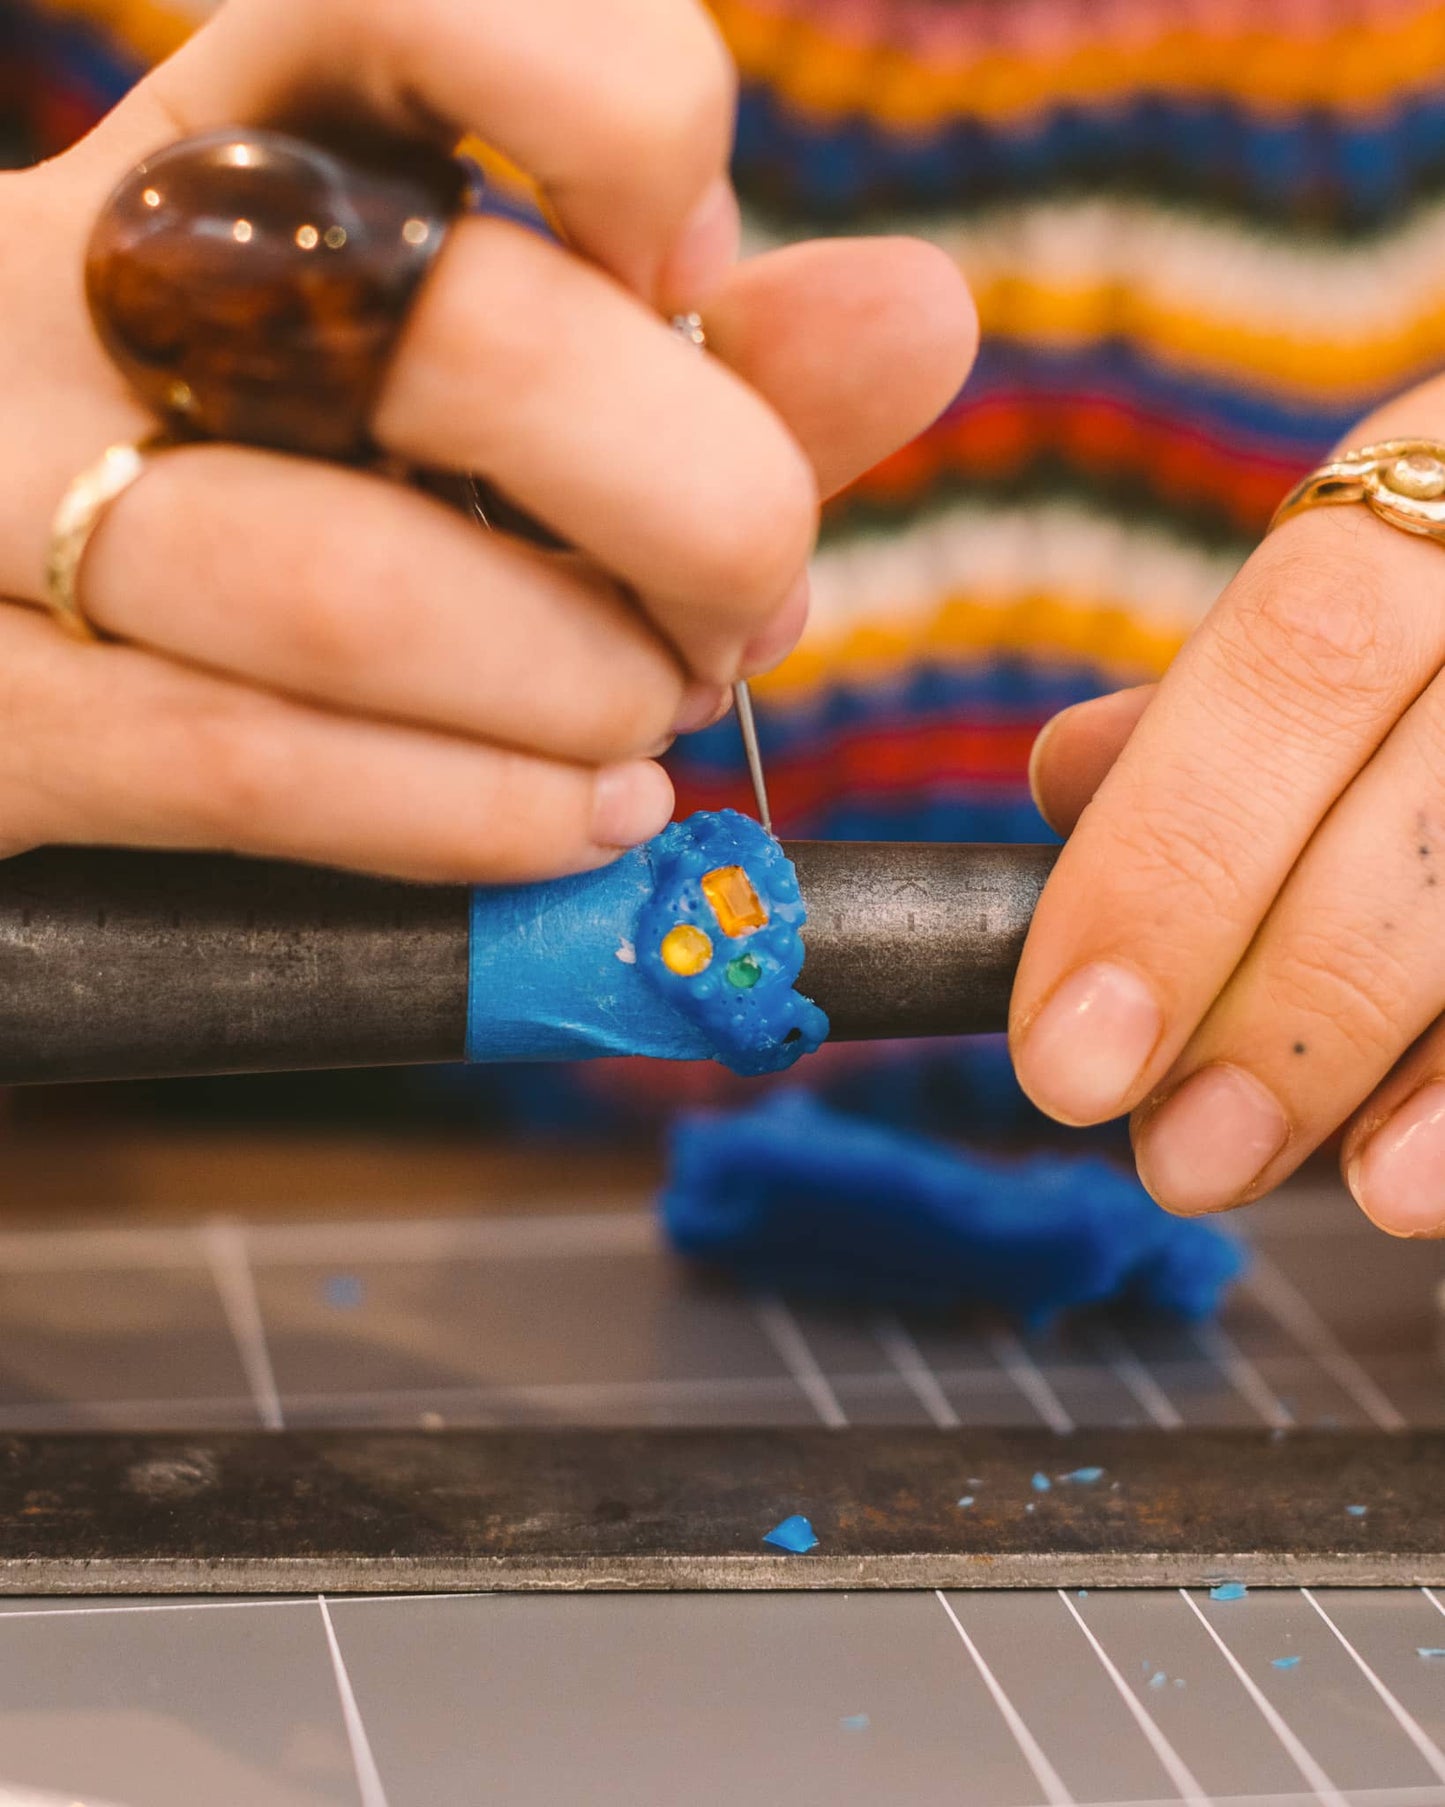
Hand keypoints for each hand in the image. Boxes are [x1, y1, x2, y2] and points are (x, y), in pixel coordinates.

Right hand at [0, 0, 975, 881]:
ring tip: (649, 719)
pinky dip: (483, 812)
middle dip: (702, 502)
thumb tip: (919, 313)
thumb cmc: (275, 495)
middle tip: (748, 598)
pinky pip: (265, 771)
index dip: (623, 121)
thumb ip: (691, 366)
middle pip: (461, 336)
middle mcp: (79, 284)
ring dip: (585, 685)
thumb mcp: (460, 401)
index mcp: (215, 151)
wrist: (4, 661)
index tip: (684, 269)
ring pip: (360, 590)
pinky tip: (581, 816)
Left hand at [1020, 373, 1444, 1238]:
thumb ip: (1237, 690)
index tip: (1064, 1046)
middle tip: (1173, 1155)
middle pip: (1428, 803)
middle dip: (1284, 1005)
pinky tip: (1425, 1176)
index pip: (1289, 664)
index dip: (1166, 868)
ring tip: (1326, 1186)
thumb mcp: (1376, 563)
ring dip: (1423, 1069)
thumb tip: (1068, 780)